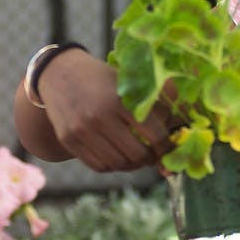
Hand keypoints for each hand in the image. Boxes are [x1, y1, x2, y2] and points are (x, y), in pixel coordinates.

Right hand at [36, 49, 174, 171]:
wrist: (59, 73)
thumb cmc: (103, 78)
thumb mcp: (129, 81)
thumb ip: (154, 101)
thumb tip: (180, 127)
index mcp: (119, 99)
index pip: (153, 133)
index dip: (166, 147)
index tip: (170, 149)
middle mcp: (99, 116)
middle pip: (136, 154)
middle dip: (150, 159)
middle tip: (153, 155)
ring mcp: (81, 130)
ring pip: (118, 164)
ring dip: (132, 165)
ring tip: (136, 156)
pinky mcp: (68, 140)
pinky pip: (98, 166)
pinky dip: (113, 166)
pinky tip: (118, 156)